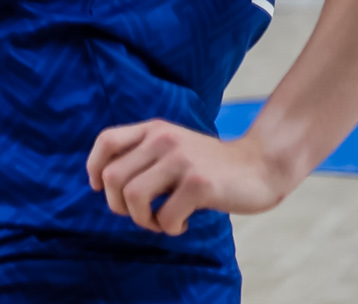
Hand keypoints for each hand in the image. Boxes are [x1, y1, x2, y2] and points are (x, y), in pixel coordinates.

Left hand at [87, 121, 300, 234]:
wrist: (262, 165)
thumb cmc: (213, 165)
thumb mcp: (175, 147)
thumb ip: (146, 155)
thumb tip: (106, 181)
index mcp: (154, 130)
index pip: (106, 142)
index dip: (94, 167)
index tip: (98, 187)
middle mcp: (162, 140)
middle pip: (112, 177)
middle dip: (120, 206)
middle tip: (144, 215)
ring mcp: (181, 161)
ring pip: (133, 196)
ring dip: (143, 219)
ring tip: (162, 222)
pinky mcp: (199, 184)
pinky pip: (165, 215)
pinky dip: (169, 227)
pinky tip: (184, 223)